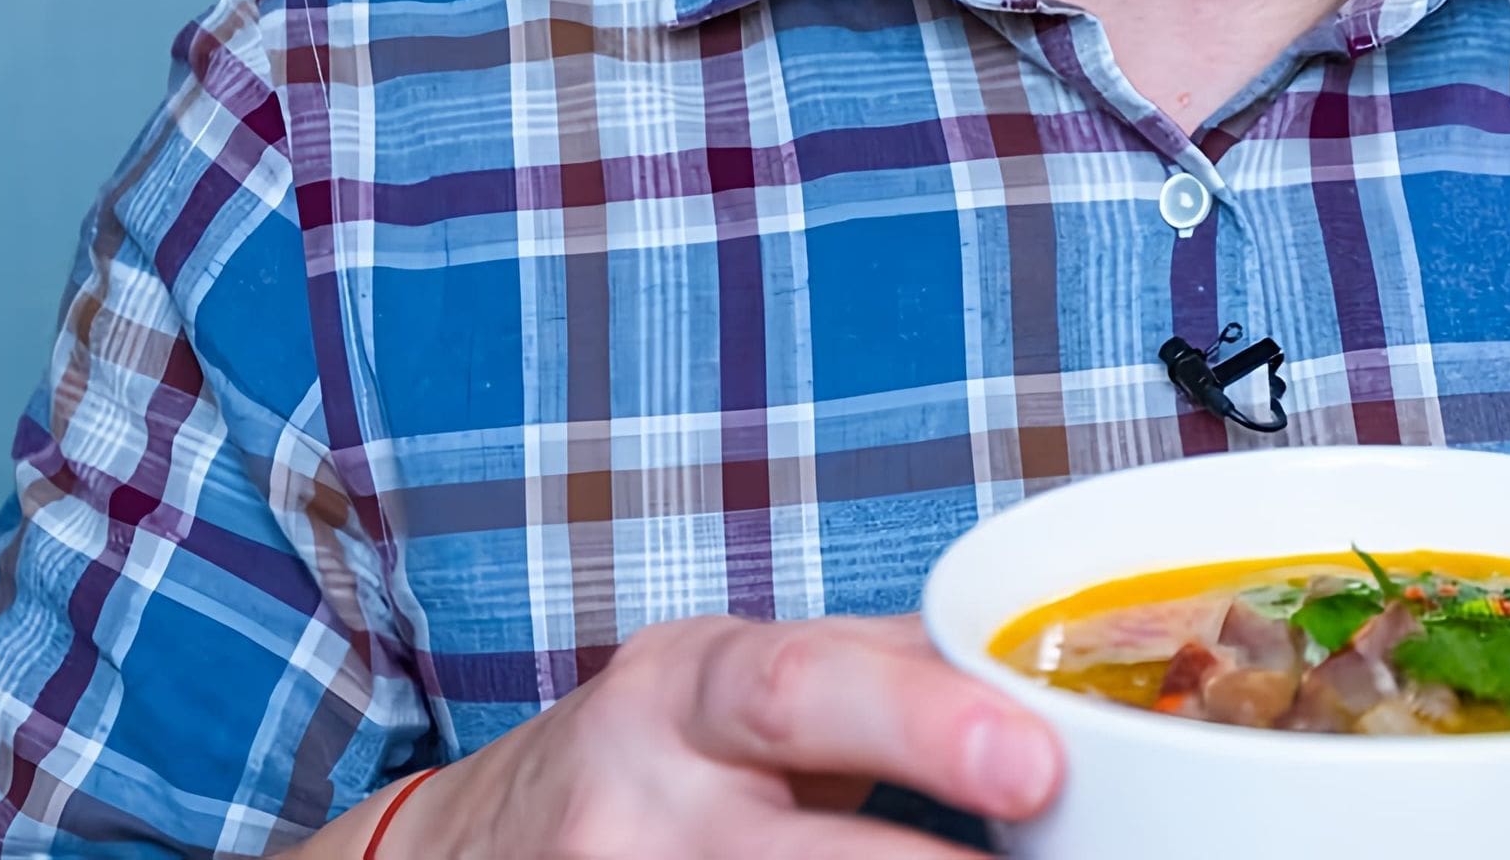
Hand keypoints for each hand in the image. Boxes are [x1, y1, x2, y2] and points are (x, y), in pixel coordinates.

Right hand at [358, 614, 1058, 857]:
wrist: (473, 849)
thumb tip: (1036, 678)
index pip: (804, 690)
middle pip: (784, 849)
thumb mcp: (734, 680)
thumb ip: (875, 668)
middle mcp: (646, 801)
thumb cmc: (653, 752)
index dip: (922, 724)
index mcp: (690, 689)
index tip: (1036, 763)